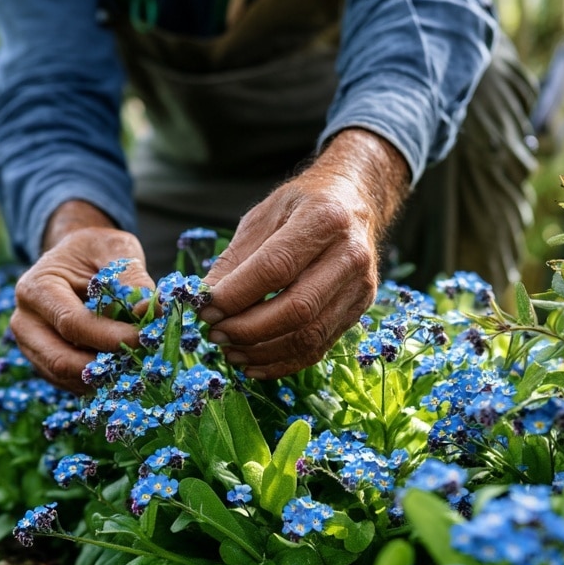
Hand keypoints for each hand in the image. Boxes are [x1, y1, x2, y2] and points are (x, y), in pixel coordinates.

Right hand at [10, 203, 155, 392]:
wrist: (77, 260)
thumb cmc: (96, 252)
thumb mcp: (115, 250)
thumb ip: (132, 278)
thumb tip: (150, 309)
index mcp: (35, 289)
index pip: (71, 324)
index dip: (109, 336)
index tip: (143, 338)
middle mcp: (25, 322)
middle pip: (61, 360)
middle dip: (104, 366)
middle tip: (141, 360)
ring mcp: (31, 347)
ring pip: (66, 377)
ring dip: (103, 377)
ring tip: (135, 362)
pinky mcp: (44, 364)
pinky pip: (71, 384)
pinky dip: (98, 381)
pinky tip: (122, 367)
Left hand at [198, 129, 409, 379]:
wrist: (355, 200)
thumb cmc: (301, 206)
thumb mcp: (262, 216)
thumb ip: (234, 259)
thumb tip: (204, 301)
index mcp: (324, 219)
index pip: (275, 268)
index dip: (237, 295)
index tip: (205, 309)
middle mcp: (349, 255)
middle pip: (297, 309)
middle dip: (248, 329)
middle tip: (214, 334)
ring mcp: (359, 287)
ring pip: (308, 337)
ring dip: (261, 352)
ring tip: (229, 351)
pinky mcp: (358, 311)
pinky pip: (317, 349)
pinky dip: (280, 363)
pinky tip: (252, 364)